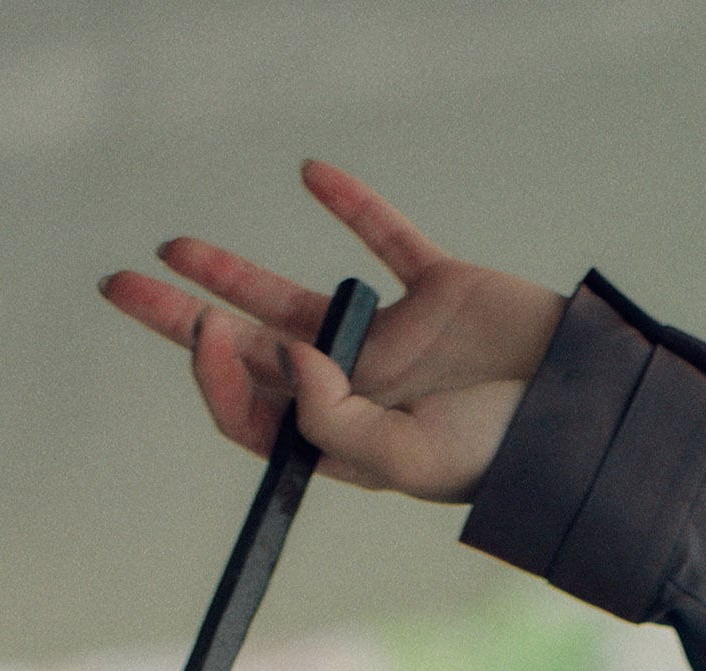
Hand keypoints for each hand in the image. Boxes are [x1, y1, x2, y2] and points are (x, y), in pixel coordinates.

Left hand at [101, 158, 564, 507]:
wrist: (585, 417)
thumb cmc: (501, 454)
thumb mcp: (411, 460)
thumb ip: (336, 419)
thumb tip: (284, 356)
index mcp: (344, 438)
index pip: (254, 407)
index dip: (214, 371)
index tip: (205, 330)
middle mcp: (356, 388)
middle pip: (248, 351)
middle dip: (182, 321)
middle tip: (120, 288)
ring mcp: (393, 336)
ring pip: (293, 296)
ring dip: (232, 274)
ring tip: (175, 248)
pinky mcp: (438, 288)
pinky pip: (386, 237)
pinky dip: (351, 204)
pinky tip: (311, 175)